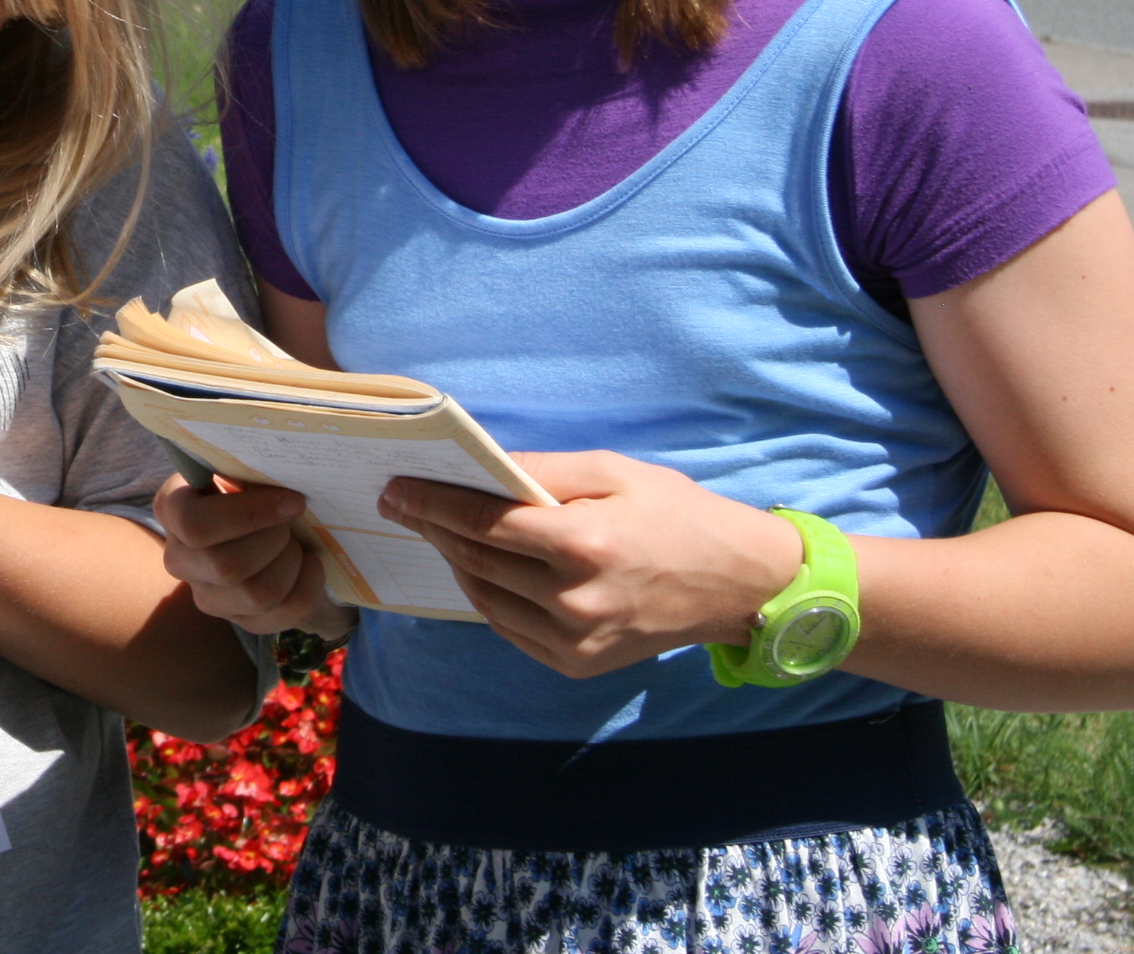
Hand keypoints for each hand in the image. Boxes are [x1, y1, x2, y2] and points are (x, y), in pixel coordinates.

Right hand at [156, 475, 354, 638]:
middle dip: (274, 540)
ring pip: (256, 593)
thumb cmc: (259, 490)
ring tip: (294, 544)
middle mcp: (179, 557)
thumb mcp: (247, 471)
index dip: (249, 515)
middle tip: (290, 522)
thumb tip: (280, 470)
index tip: (292, 501)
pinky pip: (283, 613)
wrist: (278, 529)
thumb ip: (249, 468)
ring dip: (290, 563)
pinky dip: (307, 586)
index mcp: (172, 508)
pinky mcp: (240, 621)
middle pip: (227, 565)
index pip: (194, 524)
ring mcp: (207, 595)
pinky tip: (307, 566)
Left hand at [379, 451, 803, 677]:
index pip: (483, 522)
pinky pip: (510, 629)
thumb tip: (481, 469)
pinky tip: (482, 570)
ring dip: (457, 564)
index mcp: (583, 544)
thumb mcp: (614, 471)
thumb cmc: (676, 514)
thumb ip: (543, 470)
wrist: (738, 584)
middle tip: (403, 506)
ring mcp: (575, 640)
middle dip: (435, 529)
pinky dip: (488, 598)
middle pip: (476, 561)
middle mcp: (574, 600)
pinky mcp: (578, 664)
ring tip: (440, 533)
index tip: (395, 490)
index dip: (431, 504)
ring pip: (486, 599)